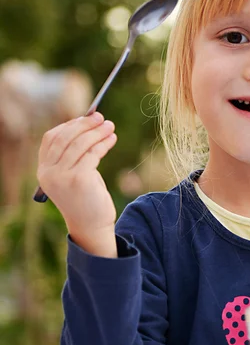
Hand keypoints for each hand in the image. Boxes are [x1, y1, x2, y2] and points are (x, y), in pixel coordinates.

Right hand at [37, 112, 117, 255]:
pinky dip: (103, 143)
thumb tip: (89, 125)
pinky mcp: (79, 179)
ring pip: (80, 144)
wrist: (92, 226)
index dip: (68, 125)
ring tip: (110, 126)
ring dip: (97, 132)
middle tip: (100, 117)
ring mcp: (62, 176)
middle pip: (65, 138)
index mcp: (44, 171)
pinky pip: (92, 153)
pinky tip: (111, 139)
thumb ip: (75, 155)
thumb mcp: (74, 175)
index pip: (51, 139)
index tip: (85, 118)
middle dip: (84, 125)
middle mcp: (49, 173)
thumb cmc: (86, 199)